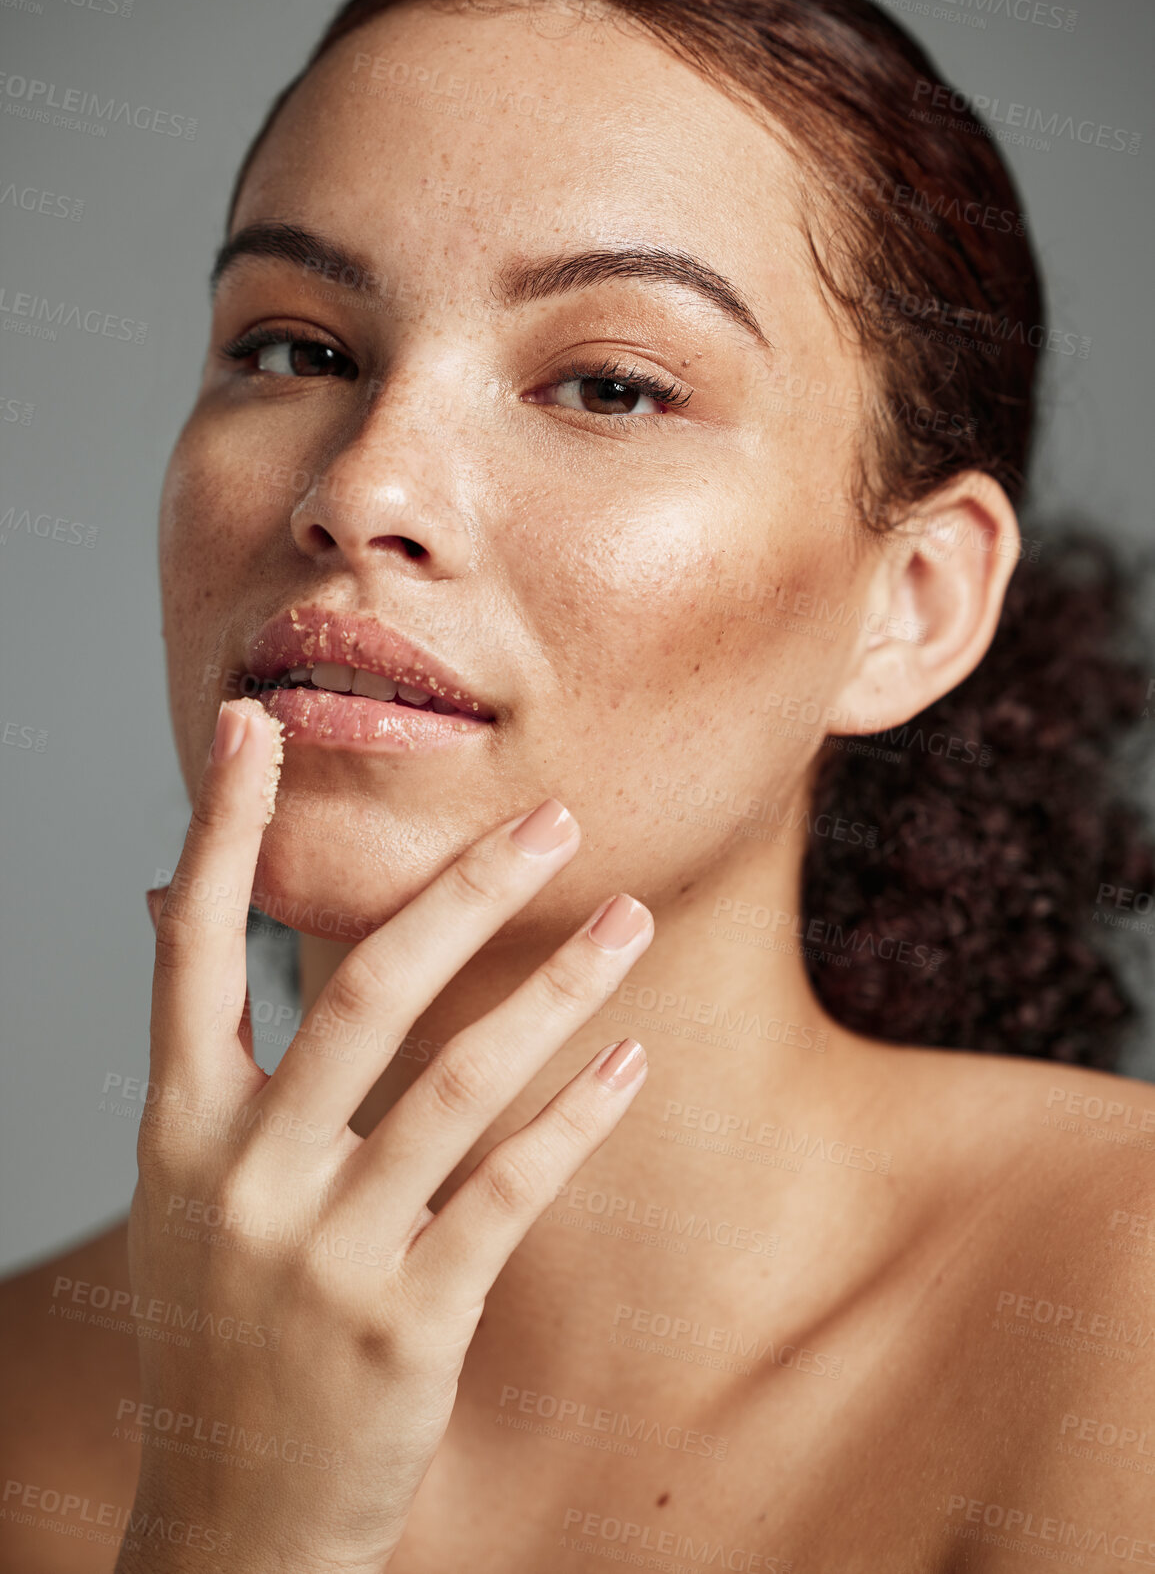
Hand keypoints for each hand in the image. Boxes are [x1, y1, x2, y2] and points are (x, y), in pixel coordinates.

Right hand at [116, 697, 651, 1572]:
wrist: (232, 1525)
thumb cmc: (221, 1332)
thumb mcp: (181, 1193)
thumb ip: (204, 1058)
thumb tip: (178, 905)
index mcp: (180, 1132)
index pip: (194, 949)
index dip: (225, 833)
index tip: (256, 727)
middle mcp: (245, 1178)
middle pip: (363, 993)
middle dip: (465, 892)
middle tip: (553, 820)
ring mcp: (327, 1253)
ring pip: (461, 1082)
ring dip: (560, 988)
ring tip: (630, 919)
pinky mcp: (408, 1321)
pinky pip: (512, 1190)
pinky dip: (579, 1115)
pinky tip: (631, 1060)